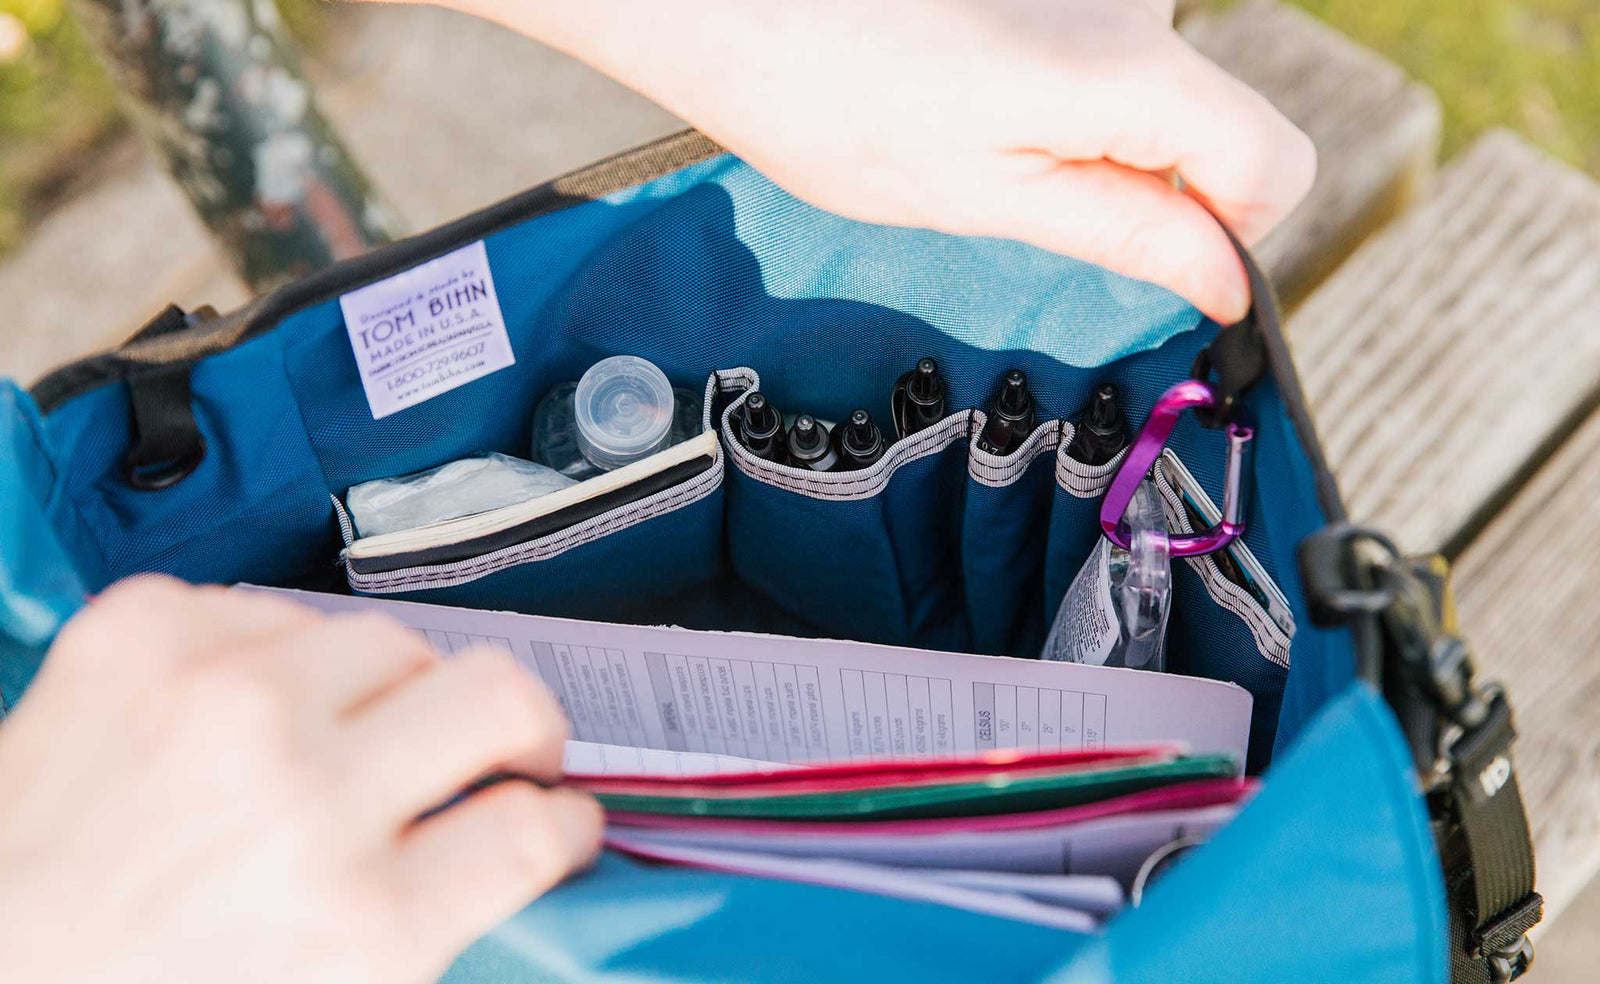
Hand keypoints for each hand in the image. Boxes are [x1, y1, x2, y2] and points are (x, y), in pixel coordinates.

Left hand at [0, 577, 601, 983]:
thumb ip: (427, 913)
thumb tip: (512, 832)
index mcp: (359, 924)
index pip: (535, 829)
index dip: (564, 818)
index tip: (556, 809)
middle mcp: (302, 798)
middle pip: (503, 696)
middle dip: (519, 727)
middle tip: (494, 749)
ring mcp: (223, 698)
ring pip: (395, 638)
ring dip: (387, 693)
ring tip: (335, 738)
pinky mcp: (144, 634)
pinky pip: (274, 608)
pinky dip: (272, 656)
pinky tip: (235, 713)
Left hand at [409, 0, 1313, 321]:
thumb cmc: (839, 104)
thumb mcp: (987, 197)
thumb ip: (1124, 231)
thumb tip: (1225, 281)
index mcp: (1133, 72)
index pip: (1276, 167)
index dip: (1232, 234)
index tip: (1160, 261)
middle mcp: (1143, 6)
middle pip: (1215, 123)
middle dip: (1146, 180)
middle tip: (1022, 192)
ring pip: (1155, 89)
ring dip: (1091, 132)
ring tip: (971, 133)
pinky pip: (1106, 50)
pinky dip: (1059, 88)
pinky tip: (968, 88)